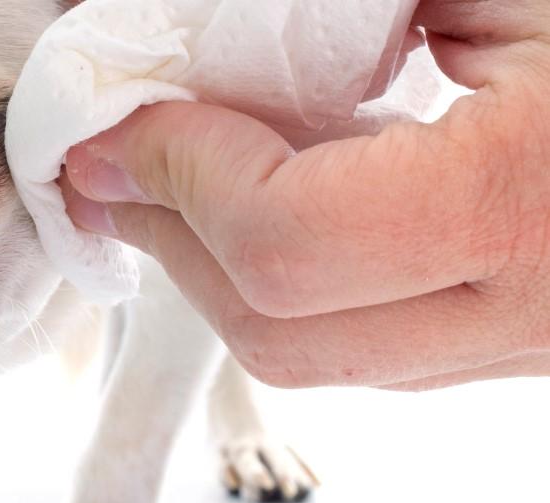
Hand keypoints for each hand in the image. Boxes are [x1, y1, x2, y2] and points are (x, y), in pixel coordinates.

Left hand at [62, 0, 549, 389]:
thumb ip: (351, 11)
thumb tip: (192, 47)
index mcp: (530, 198)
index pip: (286, 239)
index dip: (179, 174)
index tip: (111, 125)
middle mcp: (535, 305)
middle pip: (281, 330)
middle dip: (174, 241)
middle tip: (110, 166)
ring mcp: (532, 341)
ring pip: (321, 355)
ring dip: (219, 272)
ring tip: (171, 187)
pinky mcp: (526, 341)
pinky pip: (372, 345)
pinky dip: (289, 285)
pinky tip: (264, 210)